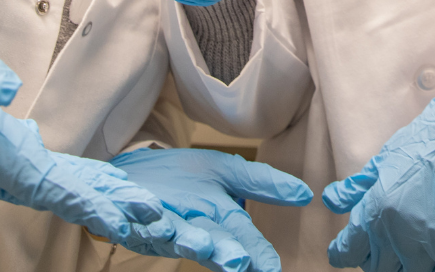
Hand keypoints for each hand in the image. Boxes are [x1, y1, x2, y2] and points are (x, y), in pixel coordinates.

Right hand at [0, 28, 162, 243]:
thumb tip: (8, 86)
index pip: (52, 183)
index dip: (91, 197)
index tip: (127, 212)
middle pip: (62, 194)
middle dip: (108, 206)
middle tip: (155, 218)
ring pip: (56, 190)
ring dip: (97, 199)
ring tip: (139, 210)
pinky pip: (45, 178)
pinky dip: (77, 185)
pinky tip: (99, 185)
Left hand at [112, 146, 312, 271]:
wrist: (129, 172)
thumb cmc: (181, 177)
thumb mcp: (227, 173)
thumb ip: (262, 184)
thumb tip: (305, 195)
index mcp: (215, 219)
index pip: (242, 238)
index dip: (256, 255)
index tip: (273, 270)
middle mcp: (189, 226)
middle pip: (210, 243)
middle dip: (224, 255)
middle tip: (238, 266)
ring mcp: (160, 221)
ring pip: (176, 235)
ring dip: (189, 242)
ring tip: (203, 245)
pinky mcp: (131, 212)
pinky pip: (136, 215)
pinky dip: (142, 215)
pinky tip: (152, 212)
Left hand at [323, 98, 434, 271]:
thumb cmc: (430, 143)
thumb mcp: (386, 159)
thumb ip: (357, 186)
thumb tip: (331, 200)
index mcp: (379, 212)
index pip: (349, 251)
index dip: (342, 252)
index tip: (341, 251)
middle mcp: (402, 236)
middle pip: (377, 269)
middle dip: (373, 258)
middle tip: (379, 242)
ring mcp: (432, 248)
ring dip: (403, 264)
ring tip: (407, 243)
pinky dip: (434, 264)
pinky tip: (434, 245)